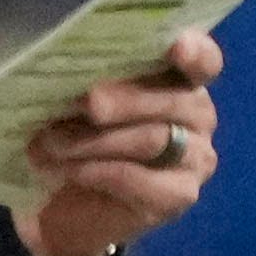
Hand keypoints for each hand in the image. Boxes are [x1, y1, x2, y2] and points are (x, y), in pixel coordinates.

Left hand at [13, 31, 220, 255]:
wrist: (65, 209)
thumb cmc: (75, 141)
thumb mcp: (76, 106)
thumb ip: (89, 84)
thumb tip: (74, 72)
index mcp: (179, 81)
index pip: (203, 62)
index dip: (195, 53)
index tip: (177, 46)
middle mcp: (197, 115)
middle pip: (173, 99)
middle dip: (122, 100)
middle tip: (84, 104)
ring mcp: (195, 157)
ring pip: (152, 139)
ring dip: (94, 140)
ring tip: (51, 141)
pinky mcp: (180, 194)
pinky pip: (139, 178)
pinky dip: (96, 171)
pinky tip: (67, 169)